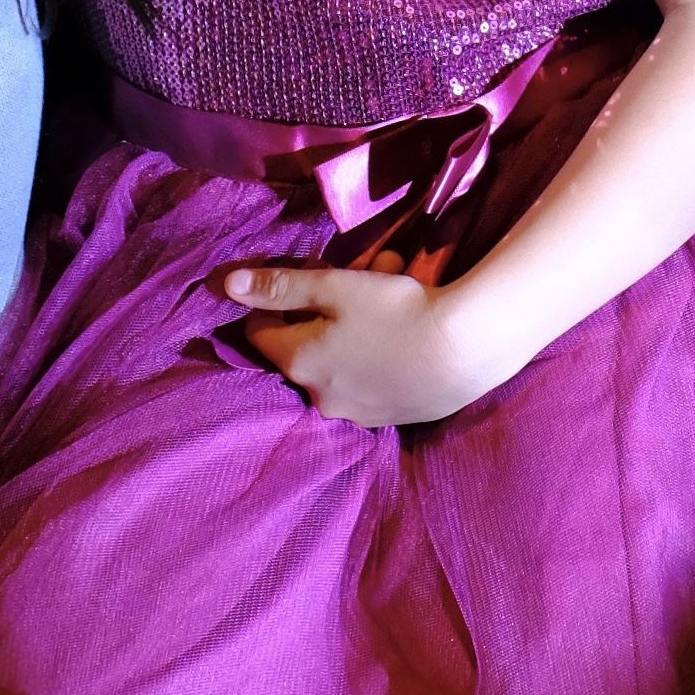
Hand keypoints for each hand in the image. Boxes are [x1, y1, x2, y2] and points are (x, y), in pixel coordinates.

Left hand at [221, 252, 484, 430]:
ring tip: (390, 294)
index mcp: (298, 363)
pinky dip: (376, 356)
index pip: (260, 332)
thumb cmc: (395, 311)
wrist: (465, 350)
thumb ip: (281, 286)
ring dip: (351, 332)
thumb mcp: (335, 287)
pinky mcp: (391, 417)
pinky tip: (405, 333)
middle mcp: (319, 397)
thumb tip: (228, 286)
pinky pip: (369, 381)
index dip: (274, 300)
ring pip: (339, 364)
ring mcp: (357, 413)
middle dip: (321, 313)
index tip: (303, 277)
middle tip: (356, 279)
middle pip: (303, 349)